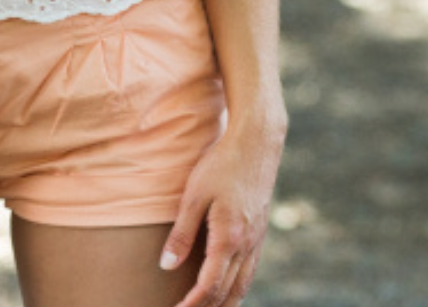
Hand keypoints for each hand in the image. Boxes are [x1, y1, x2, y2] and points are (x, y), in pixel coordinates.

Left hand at [161, 110, 284, 306]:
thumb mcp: (195, 195)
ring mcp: (257, 236)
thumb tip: (167, 267)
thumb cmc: (223, 162)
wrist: (258, 138)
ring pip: (243, 285)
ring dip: (225, 305)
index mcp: (229, 237)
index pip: (210, 287)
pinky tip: (229, 290)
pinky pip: (250, 270)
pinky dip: (238, 288)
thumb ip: (181, 233)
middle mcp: (247, 242)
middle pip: (228, 293)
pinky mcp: (260, 229)